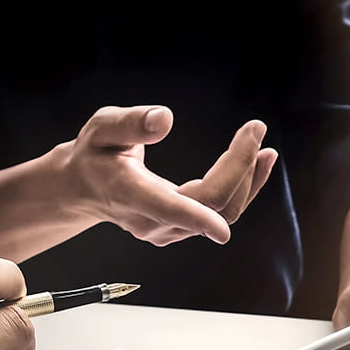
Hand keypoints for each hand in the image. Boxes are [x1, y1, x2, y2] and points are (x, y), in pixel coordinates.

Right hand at [63, 105, 276, 246]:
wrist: (86, 188)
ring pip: (222, 212)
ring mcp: (168, 230)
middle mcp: (151, 220)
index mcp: (131, 194)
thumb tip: (165, 119)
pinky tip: (257, 162)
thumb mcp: (102, 128)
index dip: (198, 218)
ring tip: (264, 146)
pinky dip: (244, 188)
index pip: (169, 209)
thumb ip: (130, 122)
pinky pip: (221, 213)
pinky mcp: (181, 229)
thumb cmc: (94, 154)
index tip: (223, 226)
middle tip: (256, 128)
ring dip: (248, 180)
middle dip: (240, 168)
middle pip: (210, 205)